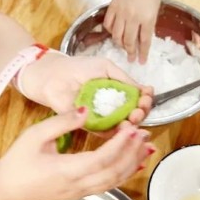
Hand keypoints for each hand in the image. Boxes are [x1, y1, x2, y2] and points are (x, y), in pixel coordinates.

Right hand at [0, 109, 154, 199]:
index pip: (102, 159)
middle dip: (132, 153)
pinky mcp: (82, 193)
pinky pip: (109, 184)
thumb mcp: (35, 135)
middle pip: (114, 172)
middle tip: (145, 133)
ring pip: (114, 181)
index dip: (120, 145)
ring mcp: (81, 192)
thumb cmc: (19, 160)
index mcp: (67, 170)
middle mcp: (78, 185)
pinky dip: (125, 173)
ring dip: (133, 163)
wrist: (8, 189)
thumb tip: (86, 108)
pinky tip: (135, 163)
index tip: (133, 128)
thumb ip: (62, 122)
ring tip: (147, 147)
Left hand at [18, 53, 153, 127]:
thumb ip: (125, 79)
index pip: (136, 99)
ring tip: (135, 115)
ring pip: (123, 125)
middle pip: (133, 114)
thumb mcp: (106, 67)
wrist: (53, 75)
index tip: (147, 95)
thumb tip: (146, 90)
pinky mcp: (89, 126)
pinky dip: (119, 131)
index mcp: (116, 92)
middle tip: (141, 108)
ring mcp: (101, 117)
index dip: (145, 99)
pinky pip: (107, 132)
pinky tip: (126, 125)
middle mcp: (111, 107)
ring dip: (134, 122)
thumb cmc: (78, 67)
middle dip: (142, 112)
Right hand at [103, 0, 160, 63]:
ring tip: (123, 47)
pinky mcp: (112, 8)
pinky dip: (110, 32)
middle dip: (130, 52)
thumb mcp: (155, 9)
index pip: (144, 41)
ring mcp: (121, 12)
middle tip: (131, 58)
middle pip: (129, 41)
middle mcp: (133, 17)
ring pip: (117, 35)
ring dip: (120, 44)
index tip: (141, 62)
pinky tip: (114, 33)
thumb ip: (149, 24)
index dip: (143, 53)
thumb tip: (142, 38)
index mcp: (147, 18)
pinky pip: (108, 24)